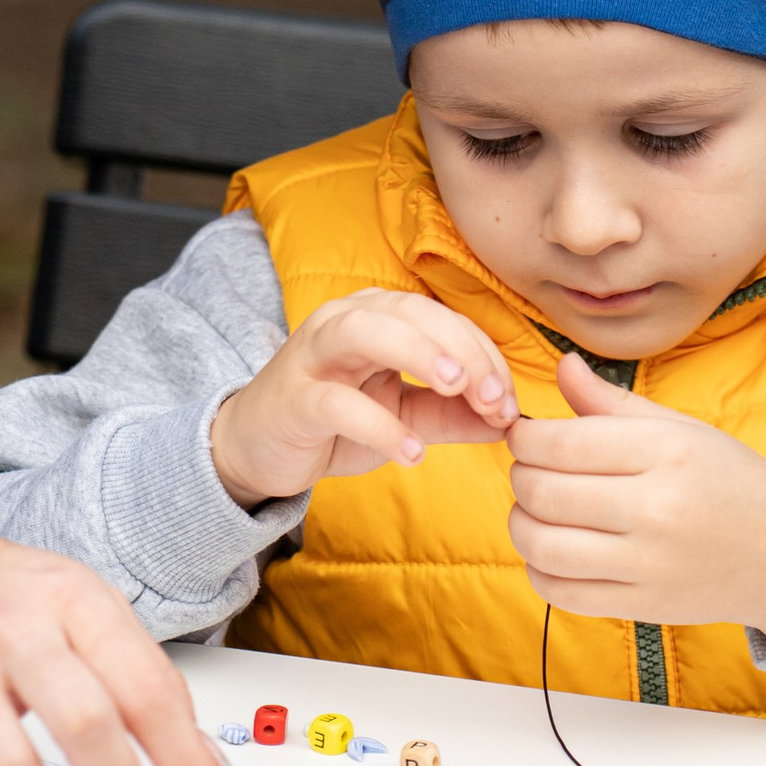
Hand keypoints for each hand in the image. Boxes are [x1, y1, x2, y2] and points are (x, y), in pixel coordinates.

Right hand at [209, 288, 514, 507]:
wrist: (255, 448)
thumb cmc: (332, 422)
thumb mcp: (402, 416)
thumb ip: (452, 415)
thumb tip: (510, 421)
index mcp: (378, 316)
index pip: (442, 319)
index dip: (483, 355)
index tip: (509, 402)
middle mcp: (343, 321)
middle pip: (410, 312)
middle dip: (461, 349)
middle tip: (496, 396)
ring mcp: (312, 355)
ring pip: (366, 332)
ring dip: (419, 354)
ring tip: (457, 390)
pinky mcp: (292, 398)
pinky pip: (337, 402)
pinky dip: (378, 425)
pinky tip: (412, 454)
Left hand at [505, 351, 765, 649]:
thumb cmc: (733, 482)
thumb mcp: (681, 429)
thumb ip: (612, 402)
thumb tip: (560, 366)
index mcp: (666, 452)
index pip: (560, 442)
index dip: (525, 438)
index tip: (527, 437)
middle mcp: (656, 508)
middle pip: (542, 491)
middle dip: (520, 476)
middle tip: (531, 471)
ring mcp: (648, 564)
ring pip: (542, 545)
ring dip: (521, 524)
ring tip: (534, 510)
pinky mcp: (642, 607)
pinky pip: (560, 592)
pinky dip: (539, 570)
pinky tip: (552, 550)